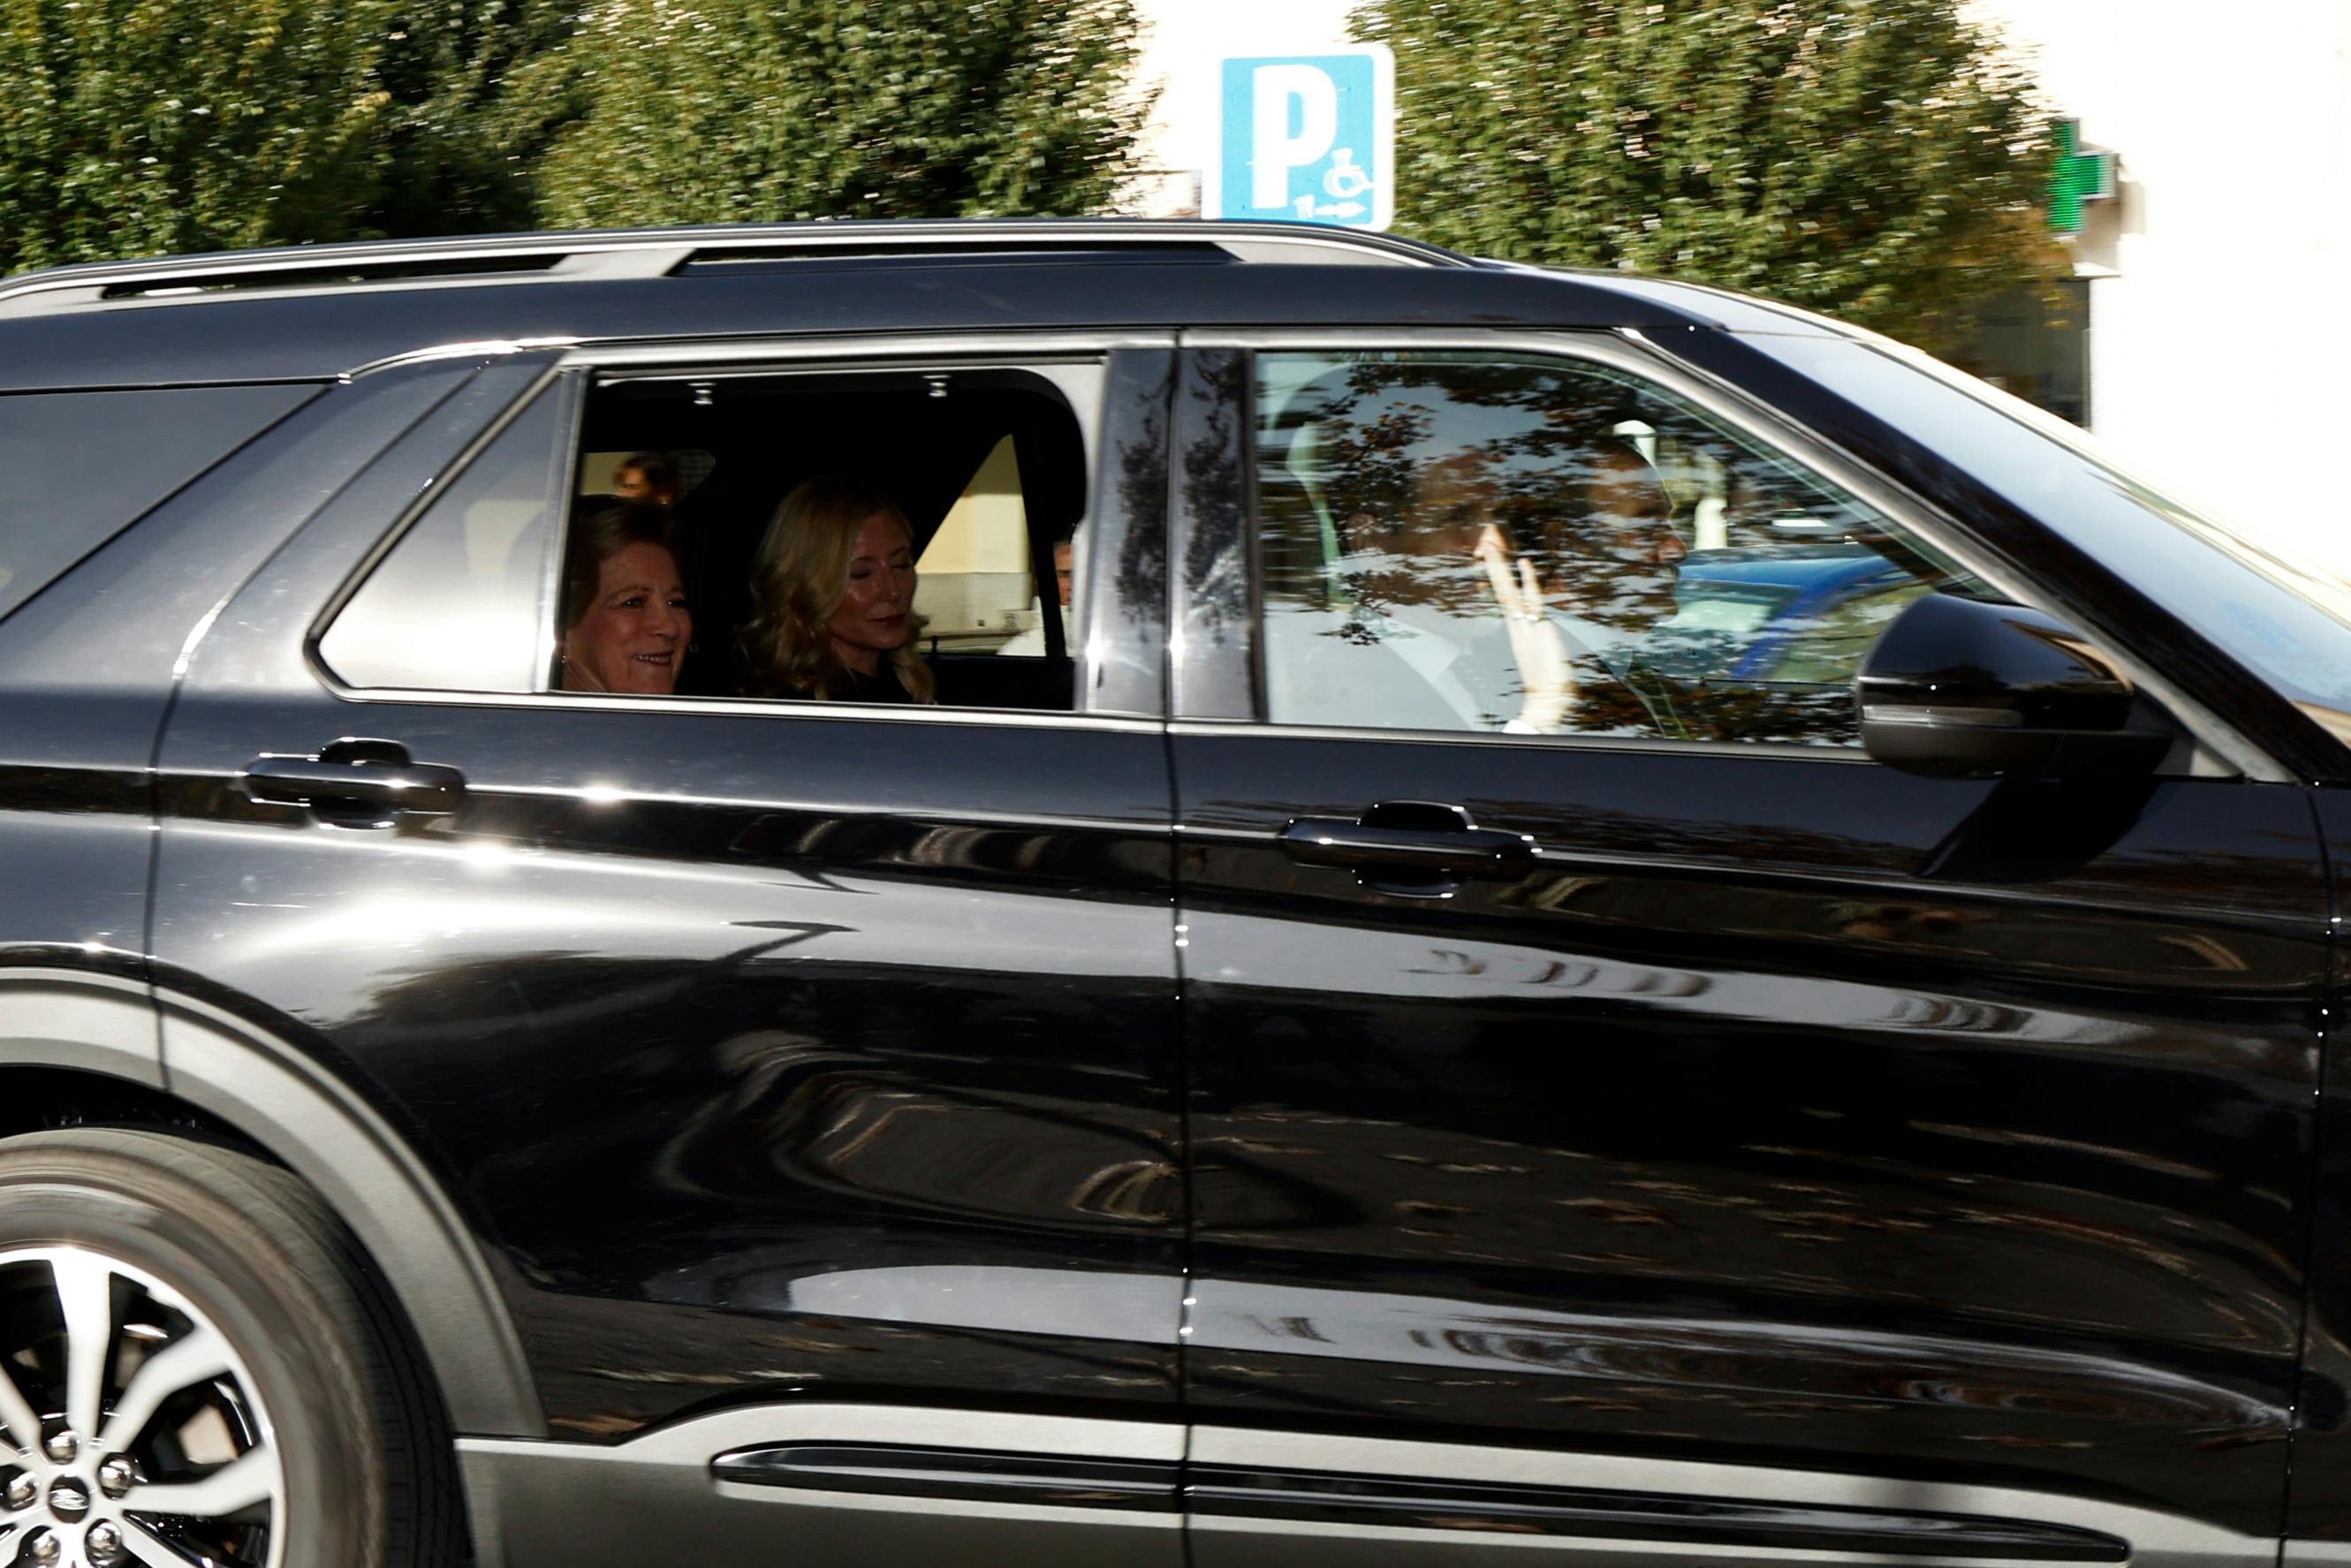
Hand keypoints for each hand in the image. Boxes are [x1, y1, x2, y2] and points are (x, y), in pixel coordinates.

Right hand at [1474, 524, 1575, 731]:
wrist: (1547, 700)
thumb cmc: (1549, 682)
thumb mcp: (1546, 655)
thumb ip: (1542, 641)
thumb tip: (1543, 633)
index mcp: (1519, 629)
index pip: (1506, 595)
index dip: (1499, 575)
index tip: (1493, 555)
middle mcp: (1518, 624)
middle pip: (1501, 588)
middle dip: (1494, 565)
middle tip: (1485, 542)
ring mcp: (1524, 626)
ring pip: (1509, 591)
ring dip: (1501, 567)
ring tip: (1491, 545)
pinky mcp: (1536, 629)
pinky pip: (1531, 600)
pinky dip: (1528, 581)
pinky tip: (1523, 564)